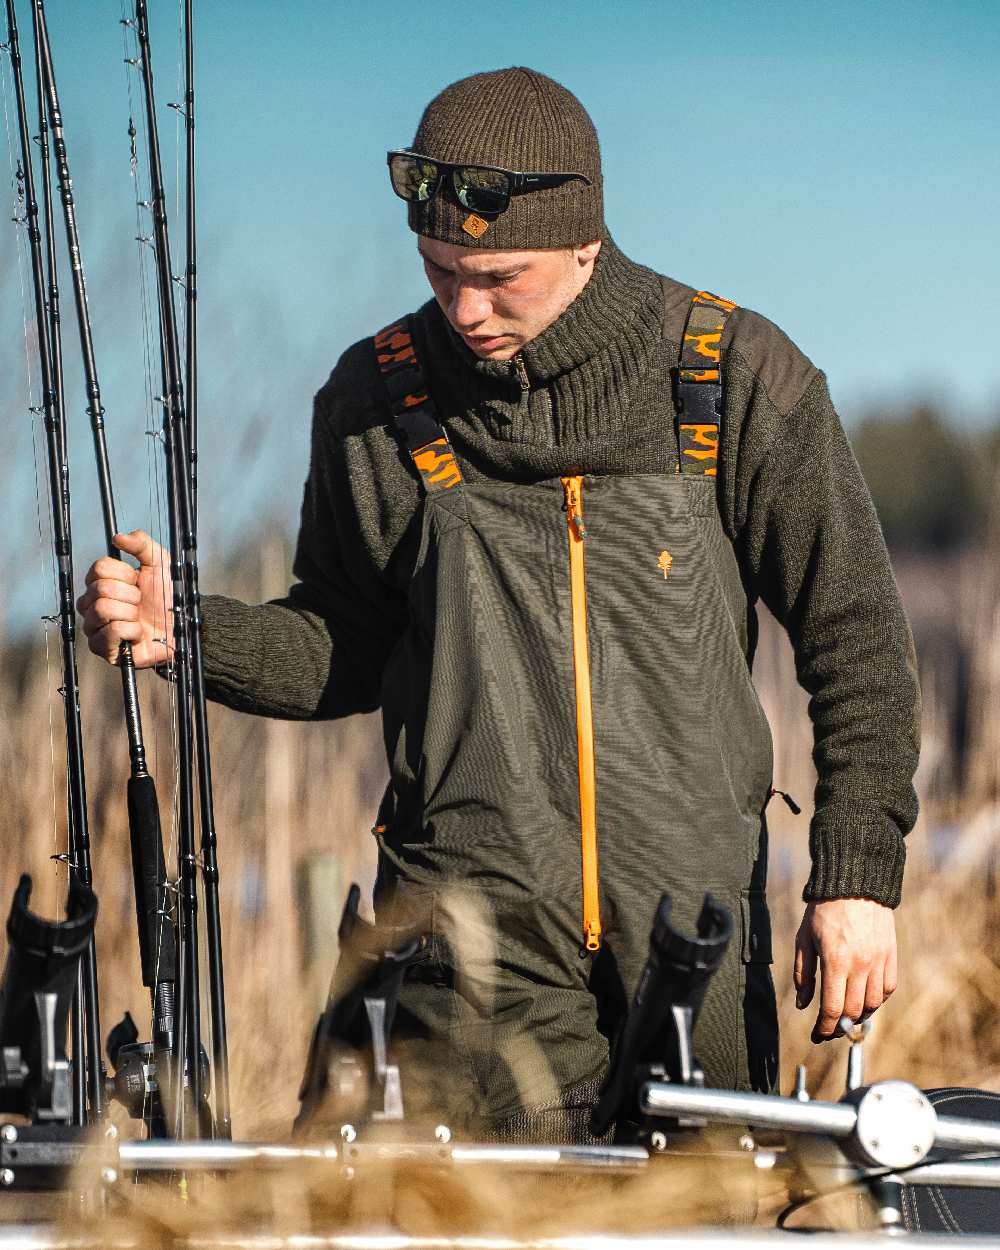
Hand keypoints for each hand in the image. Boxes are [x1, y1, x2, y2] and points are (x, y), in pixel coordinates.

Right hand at [76, 530, 172, 668]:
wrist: (181, 627)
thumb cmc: (167, 598)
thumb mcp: (160, 564)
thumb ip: (142, 545)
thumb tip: (119, 537)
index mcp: (102, 582)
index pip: (99, 568)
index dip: (124, 574)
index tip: (138, 581)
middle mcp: (92, 603)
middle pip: (100, 589)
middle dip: (131, 595)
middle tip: (141, 602)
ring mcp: (95, 626)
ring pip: (102, 610)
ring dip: (130, 613)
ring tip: (138, 618)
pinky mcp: (102, 647)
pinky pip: (111, 632)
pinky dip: (132, 631)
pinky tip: (138, 633)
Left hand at [793, 898, 896, 1042]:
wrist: (855, 883)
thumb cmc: (824, 910)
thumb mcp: (804, 939)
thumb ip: (803, 974)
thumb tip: (804, 1005)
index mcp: (835, 961)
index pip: (833, 1009)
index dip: (824, 1028)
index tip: (817, 1035)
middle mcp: (860, 965)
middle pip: (854, 1012)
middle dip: (840, 1027)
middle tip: (830, 1030)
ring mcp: (878, 961)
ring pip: (873, 1004)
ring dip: (859, 1016)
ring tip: (847, 1017)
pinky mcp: (890, 956)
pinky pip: (887, 989)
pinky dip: (877, 1000)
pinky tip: (865, 999)